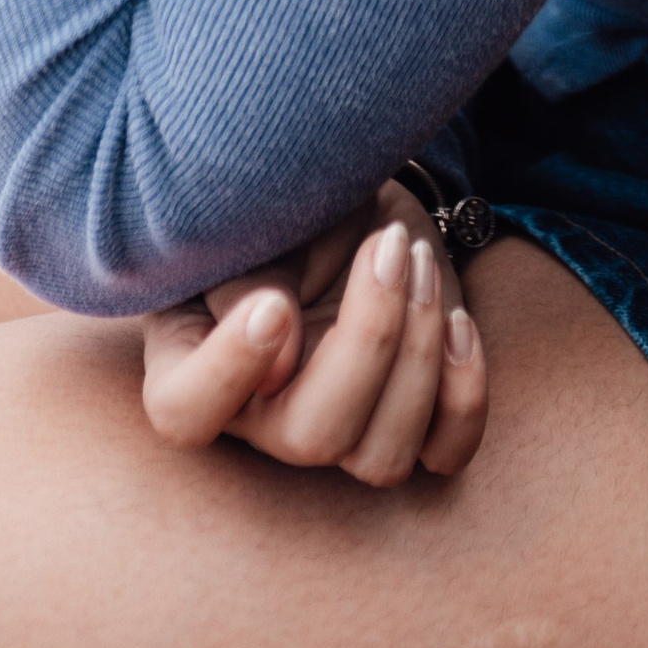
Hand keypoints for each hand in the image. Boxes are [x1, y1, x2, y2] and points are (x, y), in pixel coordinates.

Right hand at [138, 184, 489, 486]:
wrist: (348, 190)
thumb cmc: (281, 197)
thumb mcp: (253, 214)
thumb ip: (246, 278)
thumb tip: (283, 365)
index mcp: (194, 361)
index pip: (184, 412)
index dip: (226, 372)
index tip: (273, 302)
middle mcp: (264, 414)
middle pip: (311, 439)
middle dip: (369, 339)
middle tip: (387, 247)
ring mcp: (340, 427)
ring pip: (381, 457)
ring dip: (417, 353)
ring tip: (416, 258)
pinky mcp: (408, 419)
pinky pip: (445, 452)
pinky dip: (464, 394)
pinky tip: (456, 320)